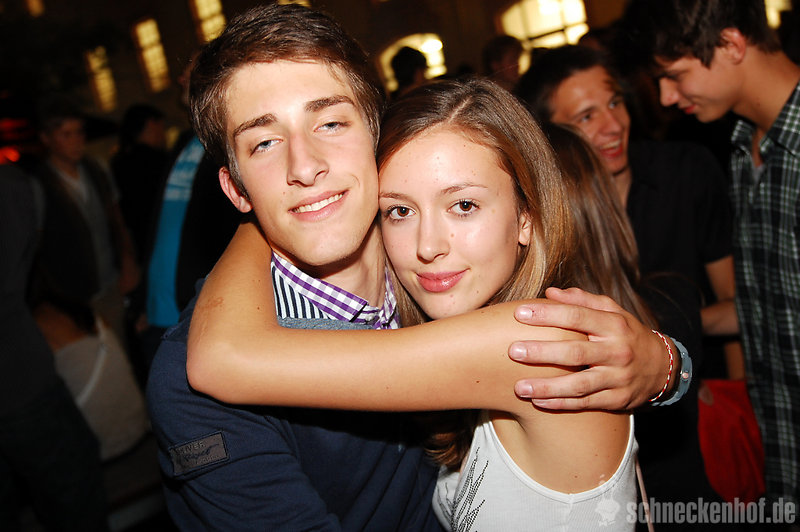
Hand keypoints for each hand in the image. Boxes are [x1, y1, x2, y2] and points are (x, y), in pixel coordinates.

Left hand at [508, 287, 670, 410]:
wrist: (663, 368)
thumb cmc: (627, 334)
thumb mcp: (612, 312)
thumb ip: (582, 301)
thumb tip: (550, 293)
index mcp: (614, 325)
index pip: (577, 317)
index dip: (548, 315)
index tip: (520, 313)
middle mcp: (617, 352)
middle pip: (576, 352)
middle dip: (542, 352)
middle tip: (513, 351)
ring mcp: (618, 378)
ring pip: (579, 385)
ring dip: (547, 387)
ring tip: (518, 387)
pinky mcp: (617, 400)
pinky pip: (585, 403)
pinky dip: (560, 404)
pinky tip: (537, 402)